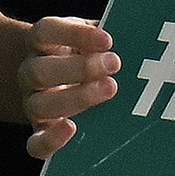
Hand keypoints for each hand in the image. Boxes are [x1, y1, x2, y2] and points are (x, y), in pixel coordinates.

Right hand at [7, 15, 118, 160]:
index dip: (74, 34)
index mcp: (41, 43)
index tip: (107, 39)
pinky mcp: (41, 132)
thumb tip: (144, 32)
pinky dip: (51, 140)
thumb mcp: (94, 37)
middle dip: (80, 68)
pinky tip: (72, 130)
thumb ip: (108, 38)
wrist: (63, 80)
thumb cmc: (88, 53)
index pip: (47, 32)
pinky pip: (35, 143)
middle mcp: (30, 73)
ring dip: (76, 98)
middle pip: (40, 71)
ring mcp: (32, 104)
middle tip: (115, 64)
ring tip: (110, 89)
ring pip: (39, 105)